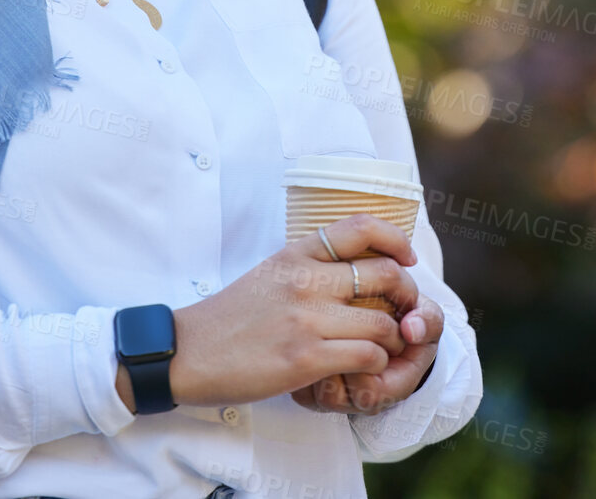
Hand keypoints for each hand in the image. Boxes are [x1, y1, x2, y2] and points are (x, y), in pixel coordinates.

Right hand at [158, 213, 420, 407]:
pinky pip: (367, 355)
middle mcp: (305, 280)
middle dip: (407, 295)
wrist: (189, 353)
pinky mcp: (305, 357)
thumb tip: (350, 267)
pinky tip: (366, 369)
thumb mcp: (270, 273)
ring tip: (386, 348)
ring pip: (383, 322)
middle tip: (405, 312)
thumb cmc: (230, 318)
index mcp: (297, 253)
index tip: (407, 258)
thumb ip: (308, 267)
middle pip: (385, 274)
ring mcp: (307, 319)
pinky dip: (376, 364)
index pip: (361, 227)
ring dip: (394, 339)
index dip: (396, 239)